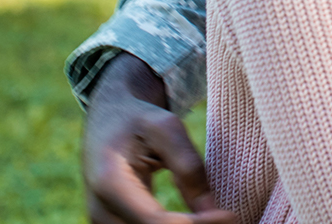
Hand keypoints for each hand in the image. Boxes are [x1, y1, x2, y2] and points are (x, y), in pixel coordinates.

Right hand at [82, 53, 233, 223]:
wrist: (108, 118)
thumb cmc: (140, 118)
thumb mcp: (166, 127)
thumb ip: (188, 167)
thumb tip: (212, 211)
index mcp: (109, 183)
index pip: (155, 221)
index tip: (231, 215)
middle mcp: (100, 210)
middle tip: (228, 218)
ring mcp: (102, 222)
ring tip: (215, 218)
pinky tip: (197, 219)